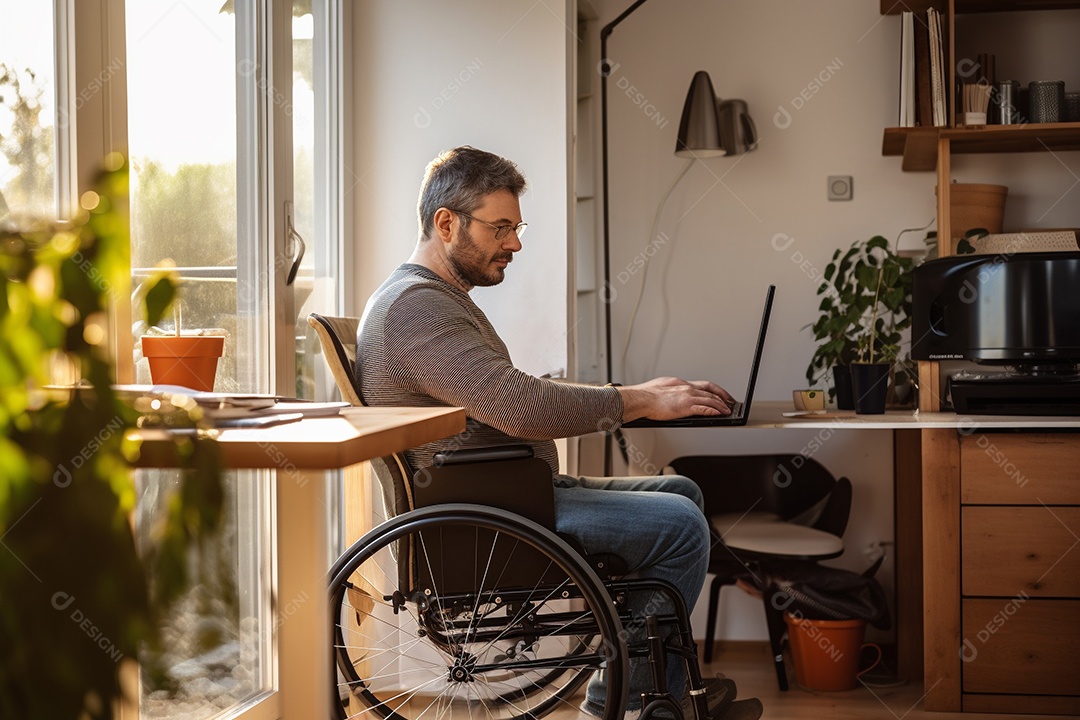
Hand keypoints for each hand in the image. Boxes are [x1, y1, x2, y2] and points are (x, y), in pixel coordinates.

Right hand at [617, 377, 735, 421]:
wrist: (642, 399)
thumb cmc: (646, 396)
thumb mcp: (661, 388)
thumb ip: (670, 391)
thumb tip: (671, 397)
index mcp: (680, 383)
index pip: (703, 385)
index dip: (715, 389)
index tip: (720, 393)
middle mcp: (687, 388)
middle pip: (710, 391)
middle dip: (722, 397)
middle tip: (729, 402)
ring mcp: (688, 397)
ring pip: (710, 400)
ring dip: (721, 406)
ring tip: (727, 410)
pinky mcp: (687, 407)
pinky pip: (705, 409)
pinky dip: (714, 412)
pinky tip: (719, 414)